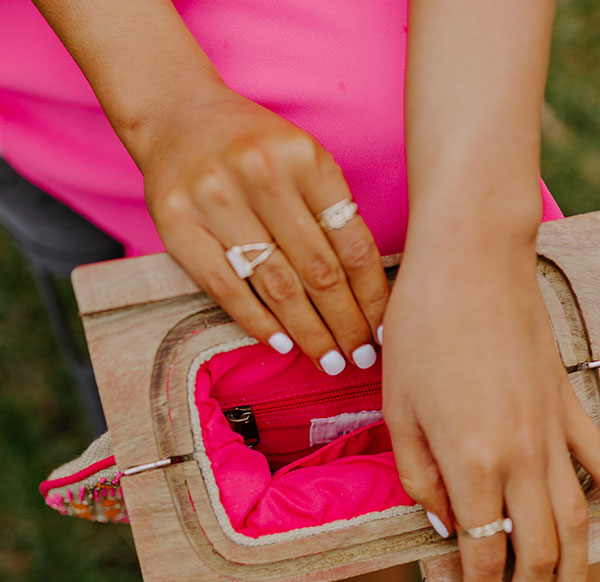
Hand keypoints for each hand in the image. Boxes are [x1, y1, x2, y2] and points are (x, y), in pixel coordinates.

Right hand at [140, 88, 388, 372]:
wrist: (175, 114)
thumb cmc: (252, 146)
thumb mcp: (301, 158)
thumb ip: (329, 211)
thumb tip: (364, 291)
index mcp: (304, 157)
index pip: (351, 242)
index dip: (372, 295)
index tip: (383, 331)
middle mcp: (261, 174)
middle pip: (317, 269)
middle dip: (345, 322)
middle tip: (360, 358)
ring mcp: (215, 200)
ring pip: (275, 285)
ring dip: (308, 332)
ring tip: (328, 360)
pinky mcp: (178, 225)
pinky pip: (227, 288)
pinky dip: (258, 322)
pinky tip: (282, 344)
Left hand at [382, 236, 599, 581]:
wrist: (472, 261)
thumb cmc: (421, 331)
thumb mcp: (398, 410)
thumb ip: (422, 478)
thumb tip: (446, 523)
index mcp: (472, 462)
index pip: (484, 553)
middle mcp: (523, 457)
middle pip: (540, 551)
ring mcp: (555, 431)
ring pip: (578, 520)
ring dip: (571, 569)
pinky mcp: (570, 403)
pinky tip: (598, 520)